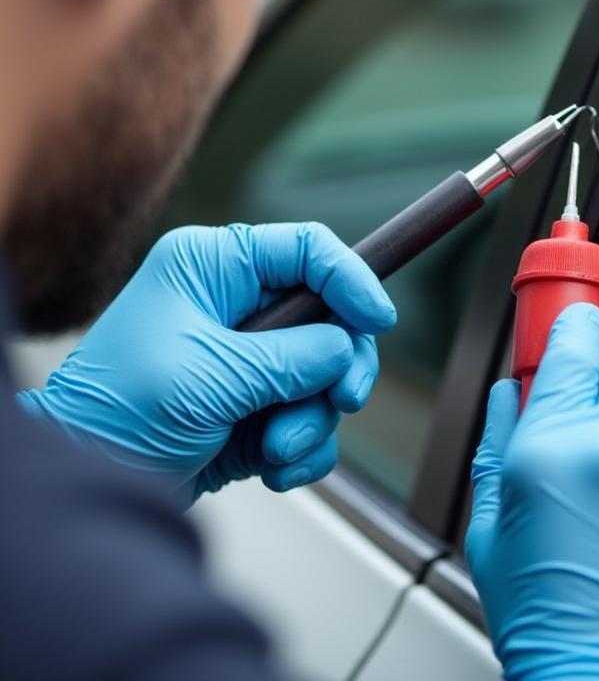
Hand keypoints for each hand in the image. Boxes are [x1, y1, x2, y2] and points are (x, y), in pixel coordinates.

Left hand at [17, 224, 395, 505]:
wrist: (87, 483)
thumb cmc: (117, 416)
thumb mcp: (212, 375)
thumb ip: (292, 357)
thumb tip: (344, 350)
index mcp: (213, 269)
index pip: (306, 249)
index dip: (351, 278)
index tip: (378, 319)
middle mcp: (235, 306)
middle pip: (330, 316)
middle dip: (338, 365)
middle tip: (341, 398)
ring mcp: (248, 358)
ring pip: (325, 373)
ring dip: (313, 416)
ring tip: (277, 445)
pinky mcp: (255, 404)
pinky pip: (310, 416)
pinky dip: (303, 446)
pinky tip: (273, 465)